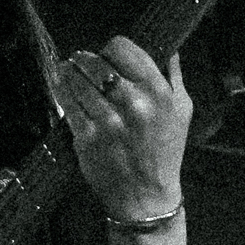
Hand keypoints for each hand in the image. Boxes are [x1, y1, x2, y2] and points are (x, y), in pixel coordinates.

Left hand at [54, 38, 192, 224]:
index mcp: (159, 92)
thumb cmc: (165, 153)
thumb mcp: (182, 113)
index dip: (112, 48)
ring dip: (69, 72)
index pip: (123, 48)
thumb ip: (175, 78)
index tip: (109, 56)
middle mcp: (134, 103)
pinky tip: (62, 85)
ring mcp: (108, 121)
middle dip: (87, 59)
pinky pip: (67, 102)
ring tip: (68, 70)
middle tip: (83, 62)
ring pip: (78, 79)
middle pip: (97, 62)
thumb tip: (169, 50)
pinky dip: (62, 90)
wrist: (147, 197)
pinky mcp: (87, 137)